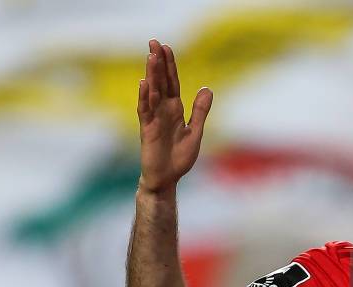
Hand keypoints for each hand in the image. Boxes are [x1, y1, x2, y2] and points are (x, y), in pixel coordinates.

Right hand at [137, 39, 212, 193]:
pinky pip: (145, 111)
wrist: (167, 178)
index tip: (167, 47)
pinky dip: (144, 97)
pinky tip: (144, 83)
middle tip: (154, 42)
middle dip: (158, 63)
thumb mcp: (196, 132)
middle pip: (161, 82)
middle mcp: (163, 110)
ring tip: (151, 56)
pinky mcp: (147, 130)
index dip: (170, 66)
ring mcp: (154, 118)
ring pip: (152, 92)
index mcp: (176, 110)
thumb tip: (207, 88)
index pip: (172, 83)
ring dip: (152, 74)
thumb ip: (200, 111)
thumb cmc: (180, 158)